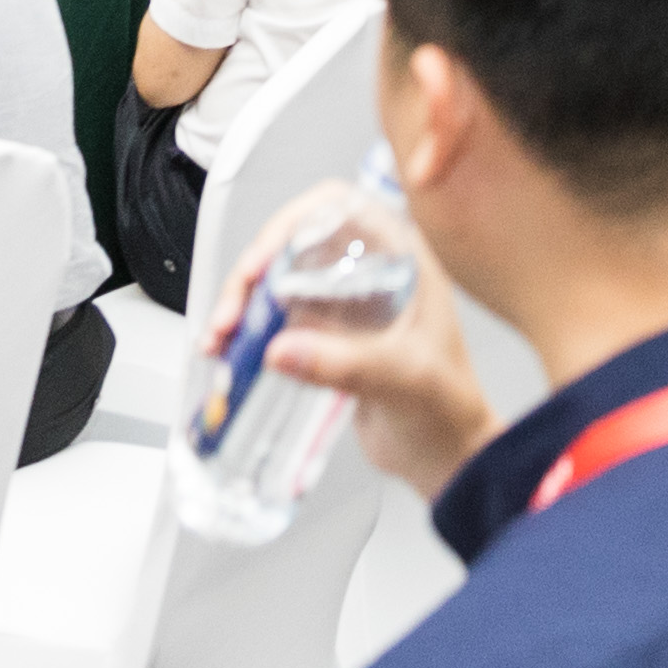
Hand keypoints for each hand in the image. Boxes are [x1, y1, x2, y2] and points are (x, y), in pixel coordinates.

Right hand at [216, 182, 496, 498]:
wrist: (446, 459)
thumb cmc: (449, 412)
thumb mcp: (405, 380)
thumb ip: (348, 365)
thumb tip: (282, 350)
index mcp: (401, 261)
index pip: (338, 209)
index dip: (293, 224)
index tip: (262, 261)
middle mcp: (368, 274)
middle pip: (296, 246)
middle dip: (254, 274)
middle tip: (230, 314)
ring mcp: (344, 307)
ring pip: (279, 284)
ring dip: (243, 305)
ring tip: (219, 338)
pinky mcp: (325, 340)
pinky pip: (278, 323)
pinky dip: (248, 334)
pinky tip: (229, 353)